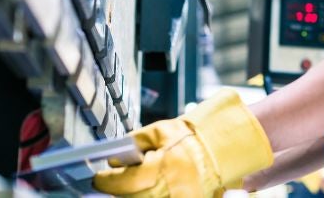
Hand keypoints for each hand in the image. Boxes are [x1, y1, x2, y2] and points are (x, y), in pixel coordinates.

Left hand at [93, 89, 272, 197]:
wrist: (224, 145)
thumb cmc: (193, 136)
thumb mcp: (161, 131)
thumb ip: (136, 142)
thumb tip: (113, 157)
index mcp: (166, 165)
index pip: (127, 180)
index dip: (108, 181)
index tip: (99, 178)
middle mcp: (174, 186)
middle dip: (117, 192)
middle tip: (107, 187)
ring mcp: (182, 197)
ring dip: (132, 197)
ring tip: (124, 190)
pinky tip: (141, 192)